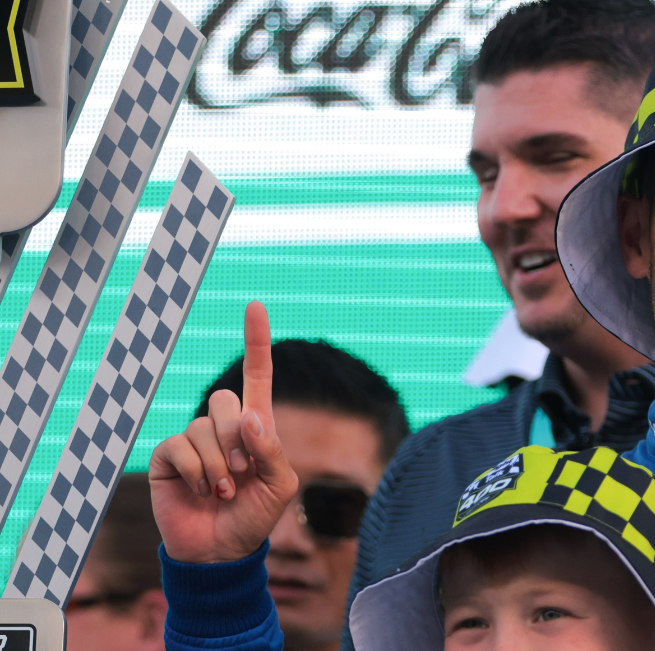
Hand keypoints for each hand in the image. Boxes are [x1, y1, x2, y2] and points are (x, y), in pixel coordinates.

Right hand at [149, 301, 297, 562]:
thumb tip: (250, 417)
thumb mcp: (280, 486)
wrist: (221, 552)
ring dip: (219, 464)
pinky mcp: (170, 457)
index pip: (258, 376)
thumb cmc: (255, 517)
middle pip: (225, 400)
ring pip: (204, 427)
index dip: (256, 342)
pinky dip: (196, 472)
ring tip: (223, 491)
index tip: (255, 307)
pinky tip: (200, 491)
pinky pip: (180, 446)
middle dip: (237, 439)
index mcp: (256, 428)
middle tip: (242, 473)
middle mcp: (224, 427)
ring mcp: (194, 440)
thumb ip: (272, 450)